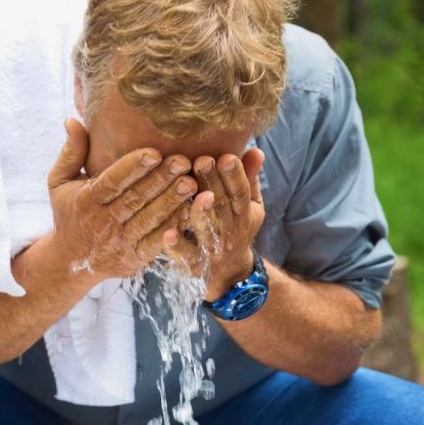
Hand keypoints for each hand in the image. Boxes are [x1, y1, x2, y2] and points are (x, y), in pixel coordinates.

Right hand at [46, 119, 197, 278]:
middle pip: (135, 199)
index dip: (133, 167)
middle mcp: (103, 222)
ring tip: (193, 183)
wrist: (70, 262)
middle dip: (160, 180)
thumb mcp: (59, 182)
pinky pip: (156, 243)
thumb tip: (72, 119)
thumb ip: (71, 152)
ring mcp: (120, 242)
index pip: (112, 182)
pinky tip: (190, 212)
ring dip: (172, 202)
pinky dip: (173, 228)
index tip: (154, 152)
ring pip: (149, 220)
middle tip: (184, 162)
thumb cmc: (69, 212)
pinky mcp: (134, 258)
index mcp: (86, 200)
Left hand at [186, 149, 266, 300]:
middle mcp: (230, 231)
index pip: (241, 193)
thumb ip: (249, 179)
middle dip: (213, 183)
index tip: (226, 156)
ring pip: (206, 230)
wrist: (229, 274)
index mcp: (244, 214)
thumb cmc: (234, 228)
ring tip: (192, 192)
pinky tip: (167, 233)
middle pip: (222, 206)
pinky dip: (176, 245)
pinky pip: (185, 255)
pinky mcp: (194, 264)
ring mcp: (212, 249)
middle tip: (201, 161)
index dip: (235, 176)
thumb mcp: (249, 206)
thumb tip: (256, 150)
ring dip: (199, 212)